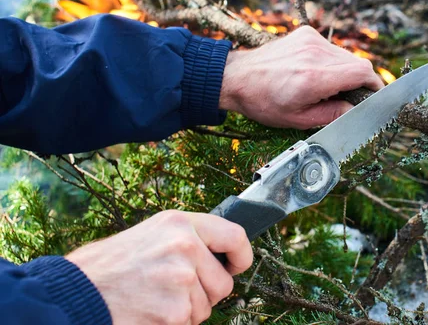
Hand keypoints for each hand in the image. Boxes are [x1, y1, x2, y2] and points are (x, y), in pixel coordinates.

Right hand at [66, 211, 252, 324]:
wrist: (76, 292)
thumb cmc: (110, 265)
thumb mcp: (151, 234)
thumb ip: (186, 239)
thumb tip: (219, 253)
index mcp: (180, 223)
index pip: (235, 236)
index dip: (240, 256)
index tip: (236, 266)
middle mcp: (185, 246)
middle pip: (223, 282)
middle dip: (205, 293)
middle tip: (174, 289)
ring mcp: (181, 279)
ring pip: (206, 307)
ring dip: (186, 310)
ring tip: (155, 298)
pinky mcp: (175, 310)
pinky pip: (190, 323)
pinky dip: (173, 323)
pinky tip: (150, 311)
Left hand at [219, 26, 384, 128]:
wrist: (237, 77)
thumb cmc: (264, 102)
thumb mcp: (298, 119)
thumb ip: (331, 114)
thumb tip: (354, 110)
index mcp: (314, 78)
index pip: (362, 72)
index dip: (374, 85)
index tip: (375, 96)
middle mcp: (315, 54)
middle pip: (358, 63)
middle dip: (358, 81)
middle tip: (345, 98)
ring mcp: (310, 40)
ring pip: (345, 55)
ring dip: (344, 71)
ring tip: (325, 86)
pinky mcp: (305, 34)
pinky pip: (331, 48)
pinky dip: (330, 61)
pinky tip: (314, 72)